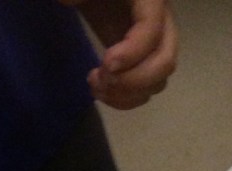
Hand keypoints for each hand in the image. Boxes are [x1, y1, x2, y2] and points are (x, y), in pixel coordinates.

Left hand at [62, 0, 177, 109]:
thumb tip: (67, 1)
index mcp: (151, 0)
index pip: (152, 31)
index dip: (132, 53)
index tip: (105, 64)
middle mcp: (163, 25)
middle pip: (165, 62)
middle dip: (133, 80)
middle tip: (101, 79)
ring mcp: (157, 48)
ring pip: (158, 82)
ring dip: (127, 94)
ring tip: (95, 86)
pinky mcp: (146, 63)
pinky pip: (147, 90)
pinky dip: (126, 99)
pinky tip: (101, 91)